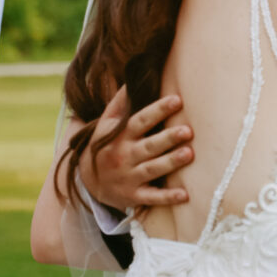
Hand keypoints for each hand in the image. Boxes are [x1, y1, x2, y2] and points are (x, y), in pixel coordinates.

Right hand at [80, 85, 193, 211]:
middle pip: (149, 146)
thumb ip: (120, 103)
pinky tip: (185, 195)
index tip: (177, 100)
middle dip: (168, 138)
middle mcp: (124, 155)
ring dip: (170, 162)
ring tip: (189, 154)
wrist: (88, 182)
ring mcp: (128, 177)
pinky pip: (151, 197)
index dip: (158, 110)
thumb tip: (133, 78)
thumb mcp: (106, 124)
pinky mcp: (133, 196)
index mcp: (120, 136)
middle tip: (188, 131)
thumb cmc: (106, 145)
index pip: (140, 120)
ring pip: (152, 169)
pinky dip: (167, 198)